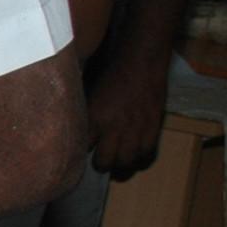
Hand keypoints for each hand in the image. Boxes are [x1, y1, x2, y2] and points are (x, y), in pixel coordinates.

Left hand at [84, 51, 170, 178]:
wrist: (140, 60)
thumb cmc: (110, 73)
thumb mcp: (88, 94)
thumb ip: (84, 114)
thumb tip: (72, 128)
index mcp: (94, 118)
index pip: (82, 149)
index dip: (79, 155)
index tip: (77, 158)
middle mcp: (114, 127)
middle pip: (105, 161)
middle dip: (101, 164)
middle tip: (100, 163)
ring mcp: (136, 128)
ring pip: (127, 161)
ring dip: (121, 166)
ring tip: (118, 165)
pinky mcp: (154, 125)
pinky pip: (148, 152)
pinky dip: (141, 159)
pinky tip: (136, 158)